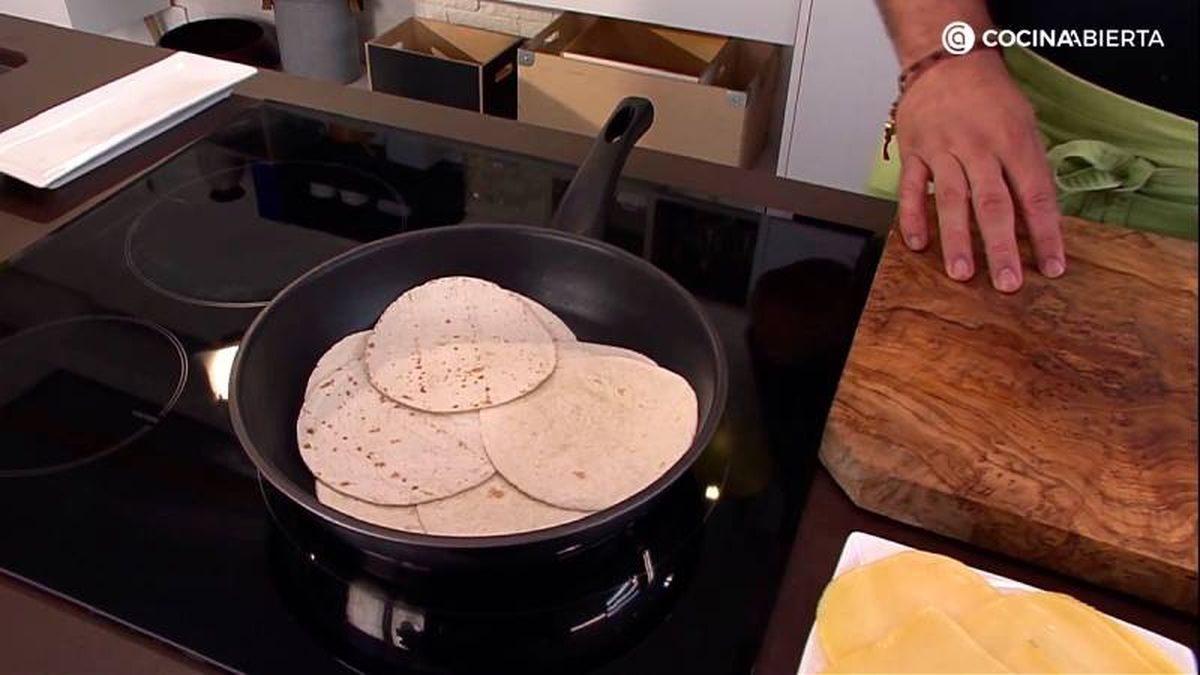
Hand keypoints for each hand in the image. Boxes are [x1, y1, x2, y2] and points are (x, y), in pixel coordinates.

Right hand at [895, 49, 1064, 291]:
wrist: (948, 61)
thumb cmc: (990, 97)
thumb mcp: (1024, 124)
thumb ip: (1029, 169)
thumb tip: (1039, 219)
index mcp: (1014, 142)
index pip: (1035, 195)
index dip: (1045, 234)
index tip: (1052, 267)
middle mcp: (980, 147)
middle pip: (993, 203)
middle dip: (1002, 247)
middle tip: (1008, 283)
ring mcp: (943, 150)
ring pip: (951, 200)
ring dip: (957, 240)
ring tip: (962, 273)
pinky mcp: (914, 152)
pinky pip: (911, 188)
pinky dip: (912, 216)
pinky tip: (918, 243)